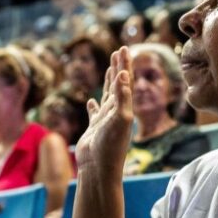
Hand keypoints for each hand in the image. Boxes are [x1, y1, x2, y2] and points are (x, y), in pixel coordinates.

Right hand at [75, 47, 133, 175]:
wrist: (99, 169)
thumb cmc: (111, 146)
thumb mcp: (120, 119)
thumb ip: (122, 97)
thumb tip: (124, 73)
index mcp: (124, 107)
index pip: (125, 81)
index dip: (124, 64)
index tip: (123, 48)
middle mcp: (116, 111)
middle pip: (118, 84)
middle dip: (118, 67)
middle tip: (119, 50)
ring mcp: (105, 120)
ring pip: (107, 96)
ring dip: (108, 81)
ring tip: (110, 68)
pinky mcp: (94, 129)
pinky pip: (94, 114)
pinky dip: (93, 106)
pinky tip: (92, 101)